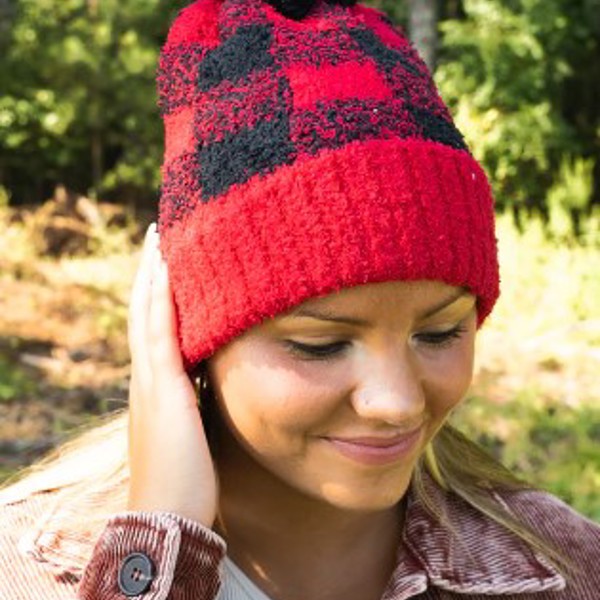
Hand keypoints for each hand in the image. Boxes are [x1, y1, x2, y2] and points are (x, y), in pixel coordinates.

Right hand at [126, 224, 217, 526]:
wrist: (169, 517)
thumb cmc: (187, 480)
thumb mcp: (195, 430)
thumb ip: (199, 401)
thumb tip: (214, 382)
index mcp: (156, 386)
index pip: (154, 328)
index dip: (157, 293)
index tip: (168, 261)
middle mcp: (148, 377)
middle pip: (146, 312)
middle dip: (152, 273)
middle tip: (160, 235)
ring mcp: (152, 382)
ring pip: (149, 315)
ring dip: (154, 275)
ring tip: (161, 238)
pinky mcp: (164, 390)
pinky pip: (161, 334)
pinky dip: (162, 300)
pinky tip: (169, 270)